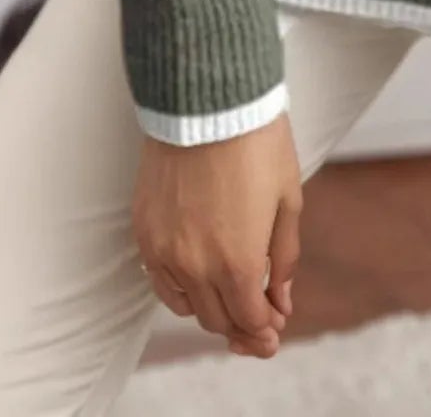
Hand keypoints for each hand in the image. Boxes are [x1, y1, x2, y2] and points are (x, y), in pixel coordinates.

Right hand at [133, 112, 302, 359]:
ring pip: (184, 305)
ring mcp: (163, 251)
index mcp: (237, 262)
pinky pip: (158, 280)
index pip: (249, 320)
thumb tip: (282, 301)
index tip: (275, 326)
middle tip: (258, 319)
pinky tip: (196, 275)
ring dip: (209, 308)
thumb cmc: (257, 144)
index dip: (264, 329)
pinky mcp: (143, 231)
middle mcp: (195, 267)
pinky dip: (178, 288)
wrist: (208, 102)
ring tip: (228, 295)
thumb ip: (284, 257)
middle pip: (216, 319)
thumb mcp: (287, 199)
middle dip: (241, 326)